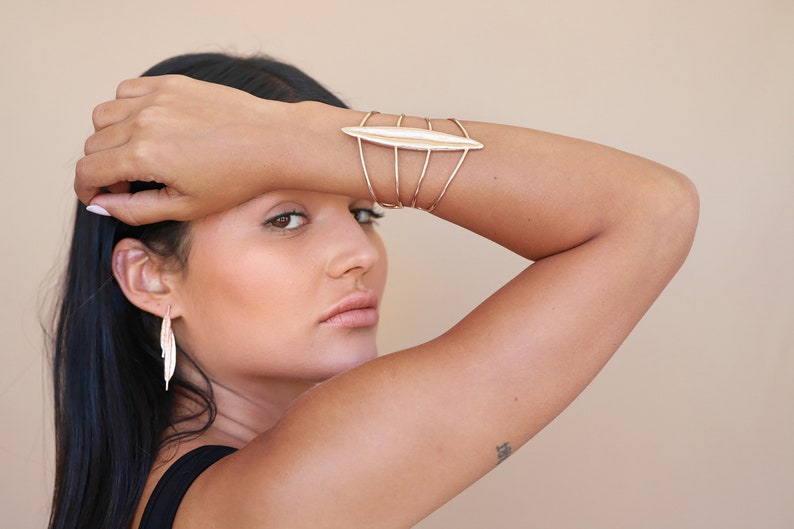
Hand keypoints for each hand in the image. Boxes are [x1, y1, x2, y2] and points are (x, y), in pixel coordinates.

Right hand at [76, 75, 287, 224]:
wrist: (274, 143)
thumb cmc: (237, 179)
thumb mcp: (186, 207)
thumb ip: (136, 209)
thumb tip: (101, 204)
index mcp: (144, 155)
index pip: (87, 171)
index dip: (86, 189)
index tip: (98, 197)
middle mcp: (143, 121)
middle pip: (93, 143)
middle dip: (100, 167)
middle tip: (127, 183)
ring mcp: (157, 98)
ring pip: (104, 115)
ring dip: (109, 136)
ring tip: (137, 154)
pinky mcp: (171, 83)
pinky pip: (127, 90)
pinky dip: (126, 108)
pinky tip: (149, 127)